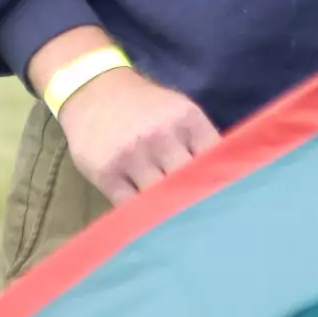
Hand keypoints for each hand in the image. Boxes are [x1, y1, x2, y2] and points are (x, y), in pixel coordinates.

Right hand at [56, 66, 219, 204]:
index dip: (220, 181)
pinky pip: (131, 207)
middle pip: (189, 183)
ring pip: (161, 199)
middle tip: (203, 220)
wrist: (93, 90)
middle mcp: (161, 136)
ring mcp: (132, 155)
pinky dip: (142, 216)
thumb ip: (198, 140)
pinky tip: (149, 220)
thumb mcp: (177, 110)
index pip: (214, 159)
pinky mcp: (107, 173)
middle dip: (195, 200)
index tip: (224, 198)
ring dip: (169, 213)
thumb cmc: (144, 105)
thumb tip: (223, 176)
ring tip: (177, 225)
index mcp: (186, 118)